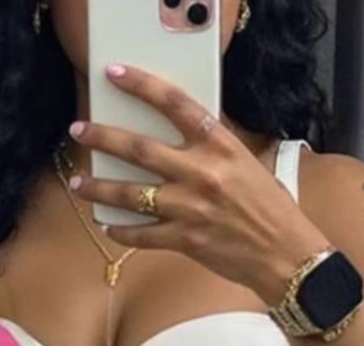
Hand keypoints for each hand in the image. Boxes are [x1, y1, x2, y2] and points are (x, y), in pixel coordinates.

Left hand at [67, 64, 324, 301]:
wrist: (285, 253)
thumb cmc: (271, 209)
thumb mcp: (246, 165)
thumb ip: (212, 151)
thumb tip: (179, 143)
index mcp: (220, 145)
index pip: (174, 103)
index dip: (141, 85)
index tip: (114, 75)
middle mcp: (201, 172)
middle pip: (140, 148)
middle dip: (103, 137)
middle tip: (78, 130)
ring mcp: (191, 208)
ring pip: (132, 194)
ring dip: (100, 188)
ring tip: (78, 183)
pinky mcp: (185, 240)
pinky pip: (142, 235)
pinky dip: (122, 230)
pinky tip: (107, 225)